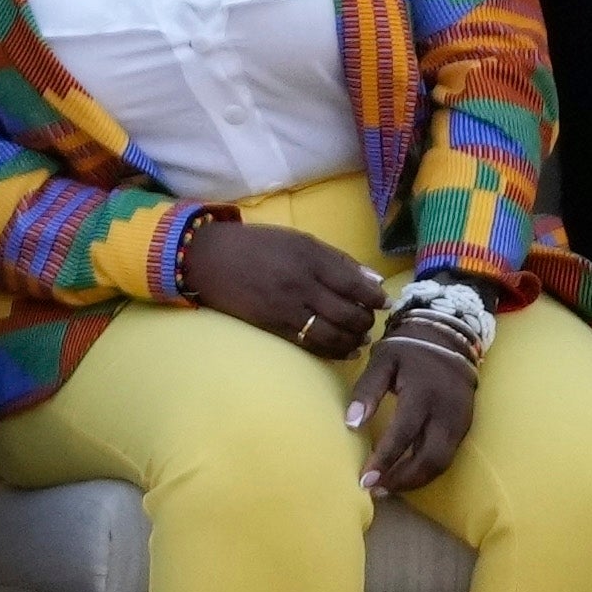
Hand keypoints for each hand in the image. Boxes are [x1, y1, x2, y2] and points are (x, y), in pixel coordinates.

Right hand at [175, 210, 387, 355]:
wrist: (207, 259)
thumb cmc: (256, 245)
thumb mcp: (298, 240)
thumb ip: (337, 259)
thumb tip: (374, 281)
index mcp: (310, 258)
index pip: (356, 284)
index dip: (375, 298)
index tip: (383, 302)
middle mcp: (302, 285)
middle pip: (350, 313)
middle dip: (367, 320)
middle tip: (369, 319)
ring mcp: (288, 309)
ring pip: (335, 334)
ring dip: (355, 339)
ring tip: (360, 337)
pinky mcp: (275, 327)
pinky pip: (314, 345)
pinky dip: (335, 351)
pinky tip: (346, 350)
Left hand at [357, 324, 482, 497]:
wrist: (448, 338)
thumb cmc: (408, 350)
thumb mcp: (382, 360)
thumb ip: (367, 391)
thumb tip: (350, 424)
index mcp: (423, 394)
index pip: (404, 434)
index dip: (385, 460)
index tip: (365, 478)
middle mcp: (446, 413)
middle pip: (429, 458)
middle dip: (402, 479)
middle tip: (375, 489)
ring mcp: (460, 422)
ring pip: (441, 463)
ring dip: (415, 480)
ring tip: (387, 488)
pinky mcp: (465, 427)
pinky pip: (448, 457)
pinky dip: (427, 471)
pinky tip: (406, 476)